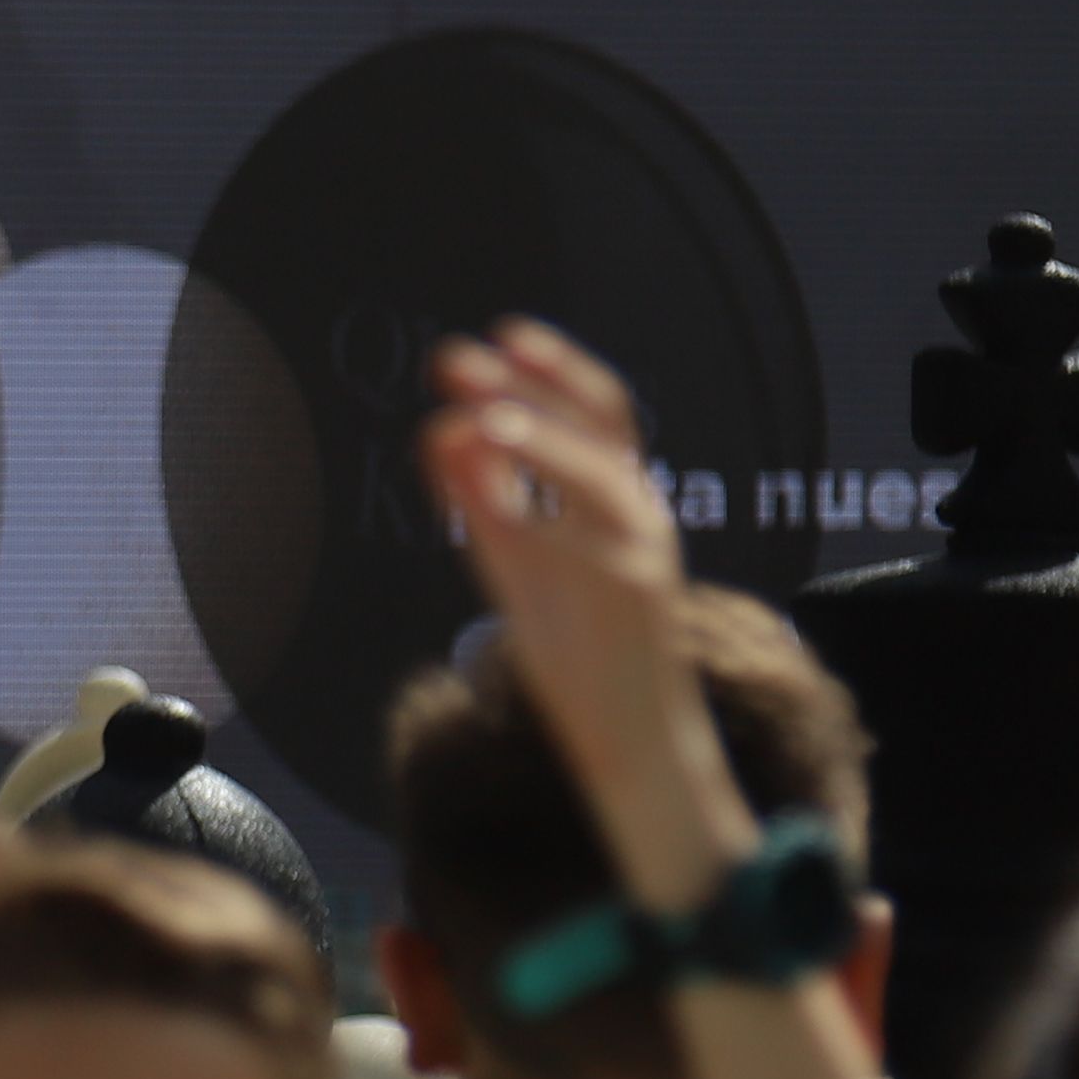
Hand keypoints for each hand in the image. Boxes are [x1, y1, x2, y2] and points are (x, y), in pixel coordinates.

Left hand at [425, 322, 750, 894]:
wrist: (630, 739)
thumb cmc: (577, 653)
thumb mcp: (518, 563)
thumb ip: (482, 501)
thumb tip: (439, 431)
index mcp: (619, 501)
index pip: (595, 414)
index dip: (548, 371)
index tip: (494, 339)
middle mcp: (638, 516)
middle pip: (604, 423)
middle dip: (538, 382)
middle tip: (462, 358)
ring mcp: (639, 554)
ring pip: (598, 474)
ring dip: (539, 437)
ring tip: (481, 413)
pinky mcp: (629, 597)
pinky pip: (577, 544)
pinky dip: (529, 511)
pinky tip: (478, 496)